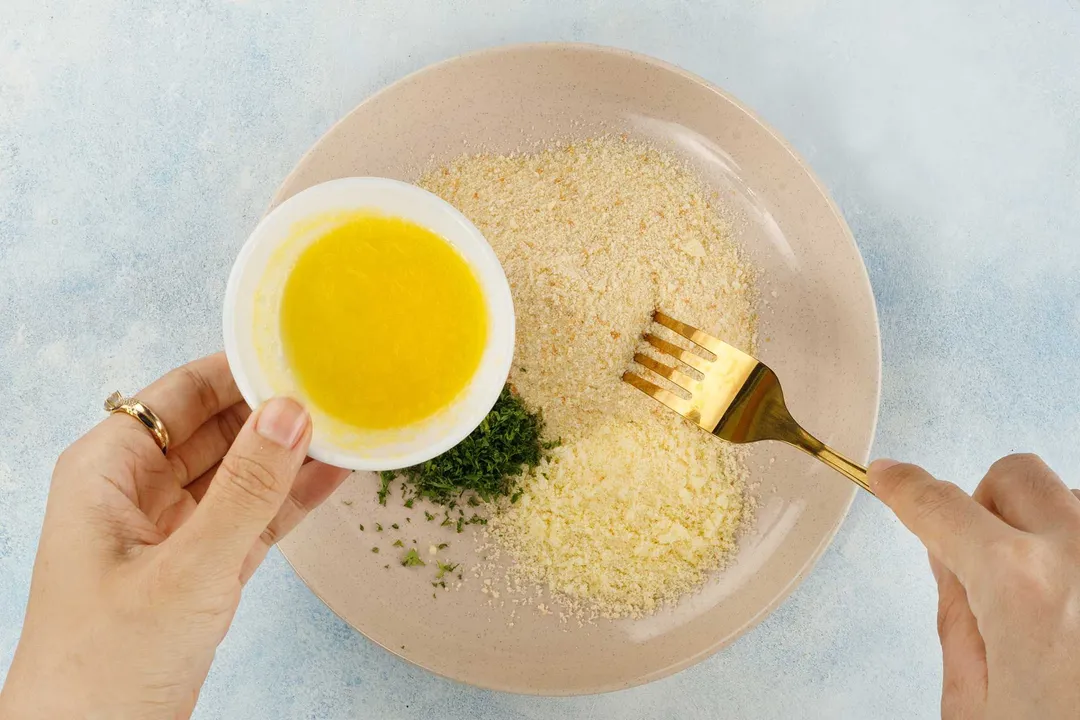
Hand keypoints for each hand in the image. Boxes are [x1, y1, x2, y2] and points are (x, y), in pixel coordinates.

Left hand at [0, 354, 349, 718]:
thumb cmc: (104, 665)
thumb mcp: (187, 568)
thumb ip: (245, 489)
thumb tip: (292, 413)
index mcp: (108, 469)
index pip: (182, 393)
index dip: (241, 370)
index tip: (301, 354)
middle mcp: (138, 490)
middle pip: (216, 426)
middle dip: (274, 410)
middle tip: (340, 389)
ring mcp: (173, 529)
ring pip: (241, 471)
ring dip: (290, 454)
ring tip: (350, 426)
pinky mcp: (202, 567)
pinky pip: (254, 515)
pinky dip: (292, 498)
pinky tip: (336, 476)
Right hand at [870, 455, 1079, 719]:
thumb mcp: (974, 705)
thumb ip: (956, 617)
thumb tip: (949, 559)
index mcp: (1019, 586)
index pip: (940, 508)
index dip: (903, 488)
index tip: (890, 477)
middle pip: (1015, 477)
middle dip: (985, 506)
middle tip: (981, 563)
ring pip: (1072, 503)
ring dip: (1046, 534)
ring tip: (1051, 609)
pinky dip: (1079, 561)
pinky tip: (1079, 616)